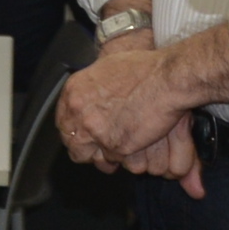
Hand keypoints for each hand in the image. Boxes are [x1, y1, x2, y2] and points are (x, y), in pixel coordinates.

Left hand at [58, 37, 214, 197]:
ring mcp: (95, 131)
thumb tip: (88, 100)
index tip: (83, 134)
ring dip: (101, 156)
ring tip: (115, 149)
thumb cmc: (143, 69)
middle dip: (85, 147)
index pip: (63, 122)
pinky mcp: (115, 146)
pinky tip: (130, 147)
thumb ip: (91, 89)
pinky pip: (112, 160)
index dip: (75, 131)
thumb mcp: (104, 69)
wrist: (165, 78)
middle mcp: (79, 112)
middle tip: (99, 145)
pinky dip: (121, 157)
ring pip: (88, 156)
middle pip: (72, 143)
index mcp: (74, 92)